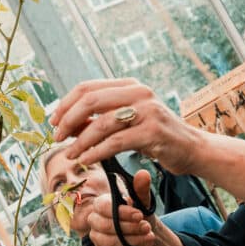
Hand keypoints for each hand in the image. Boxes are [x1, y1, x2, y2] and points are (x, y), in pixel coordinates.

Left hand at [49, 78, 200, 173]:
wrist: (191, 148)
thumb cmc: (155, 136)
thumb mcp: (128, 122)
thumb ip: (100, 120)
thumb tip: (65, 125)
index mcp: (129, 85)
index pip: (88, 87)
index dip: (66, 104)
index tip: (53, 122)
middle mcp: (138, 93)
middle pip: (91, 100)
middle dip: (68, 120)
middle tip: (57, 137)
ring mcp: (147, 111)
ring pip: (101, 123)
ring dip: (80, 141)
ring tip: (70, 155)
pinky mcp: (152, 132)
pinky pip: (115, 142)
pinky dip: (96, 152)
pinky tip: (86, 160)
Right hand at [86, 171, 156, 245]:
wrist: (144, 230)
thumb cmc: (140, 211)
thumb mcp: (143, 200)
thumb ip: (141, 189)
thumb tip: (143, 174)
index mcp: (100, 204)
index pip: (103, 207)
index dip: (122, 213)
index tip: (140, 215)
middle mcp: (93, 220)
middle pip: (106, 227)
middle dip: (129, 228)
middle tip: (147, 226)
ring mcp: (96, 238)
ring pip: (111, 243)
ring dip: (133, 241)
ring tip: (149, 236)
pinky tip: (146, 245)